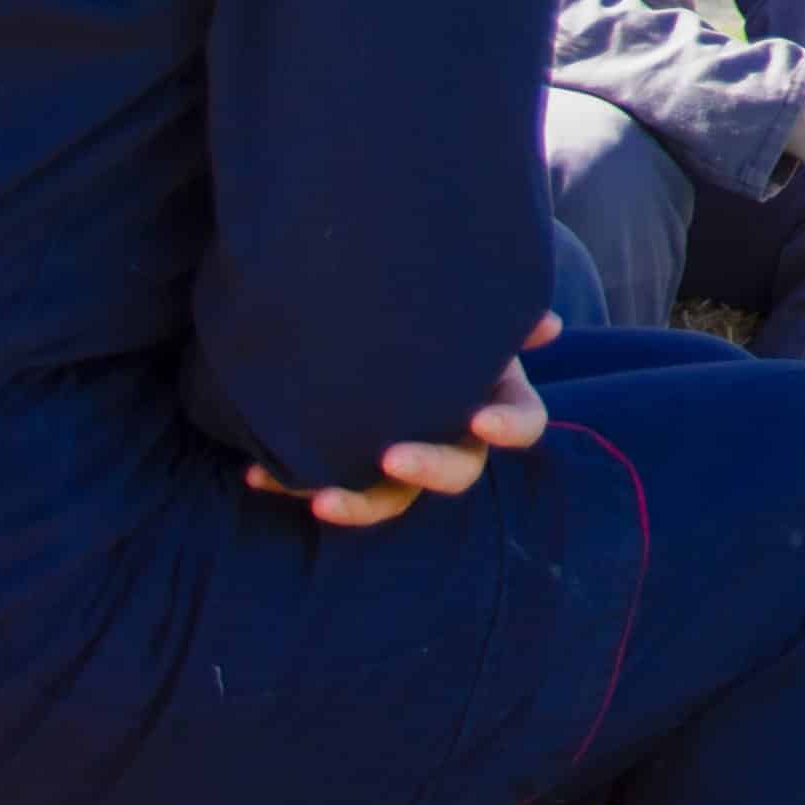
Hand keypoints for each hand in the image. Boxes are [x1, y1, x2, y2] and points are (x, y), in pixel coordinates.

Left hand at [248, 312, 556, 528]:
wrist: (366, 314)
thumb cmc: (428, 308)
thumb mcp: (461, 300)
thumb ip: (494, 309)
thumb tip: (546, 325)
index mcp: (493, 397)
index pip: (523, 423)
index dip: (508, 427)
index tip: (481, 420)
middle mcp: (453, 437)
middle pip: (459, 471)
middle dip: (427, 468)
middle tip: (392, 457)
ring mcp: (401, 459)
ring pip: (392, 499)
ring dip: (360, 504)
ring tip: (321, 497)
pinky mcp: (349, 467)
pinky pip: (325, 486)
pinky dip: (291, 482)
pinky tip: (257, 473)